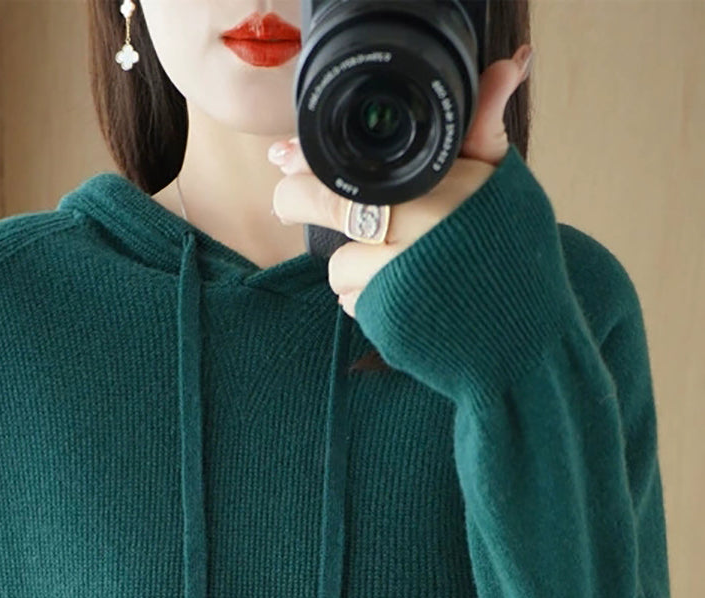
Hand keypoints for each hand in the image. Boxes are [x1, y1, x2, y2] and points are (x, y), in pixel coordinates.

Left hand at [269, 43, 533, 316]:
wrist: (524, 323)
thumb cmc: (511, 247)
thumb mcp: (500, 179)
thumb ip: (485, 125)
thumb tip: (509, 64)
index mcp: (428, 192)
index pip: (345, 173)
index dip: (306, 166)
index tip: (283, 159)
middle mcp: (406, 235)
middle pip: (323, 211)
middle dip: (300, 202)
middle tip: (291, 200)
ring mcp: (393, 282)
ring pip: (338, 268)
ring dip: (354, 265)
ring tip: (391, 259)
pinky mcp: (386, 320)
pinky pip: (353, 305)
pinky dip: (368, 297)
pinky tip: (400, 290)